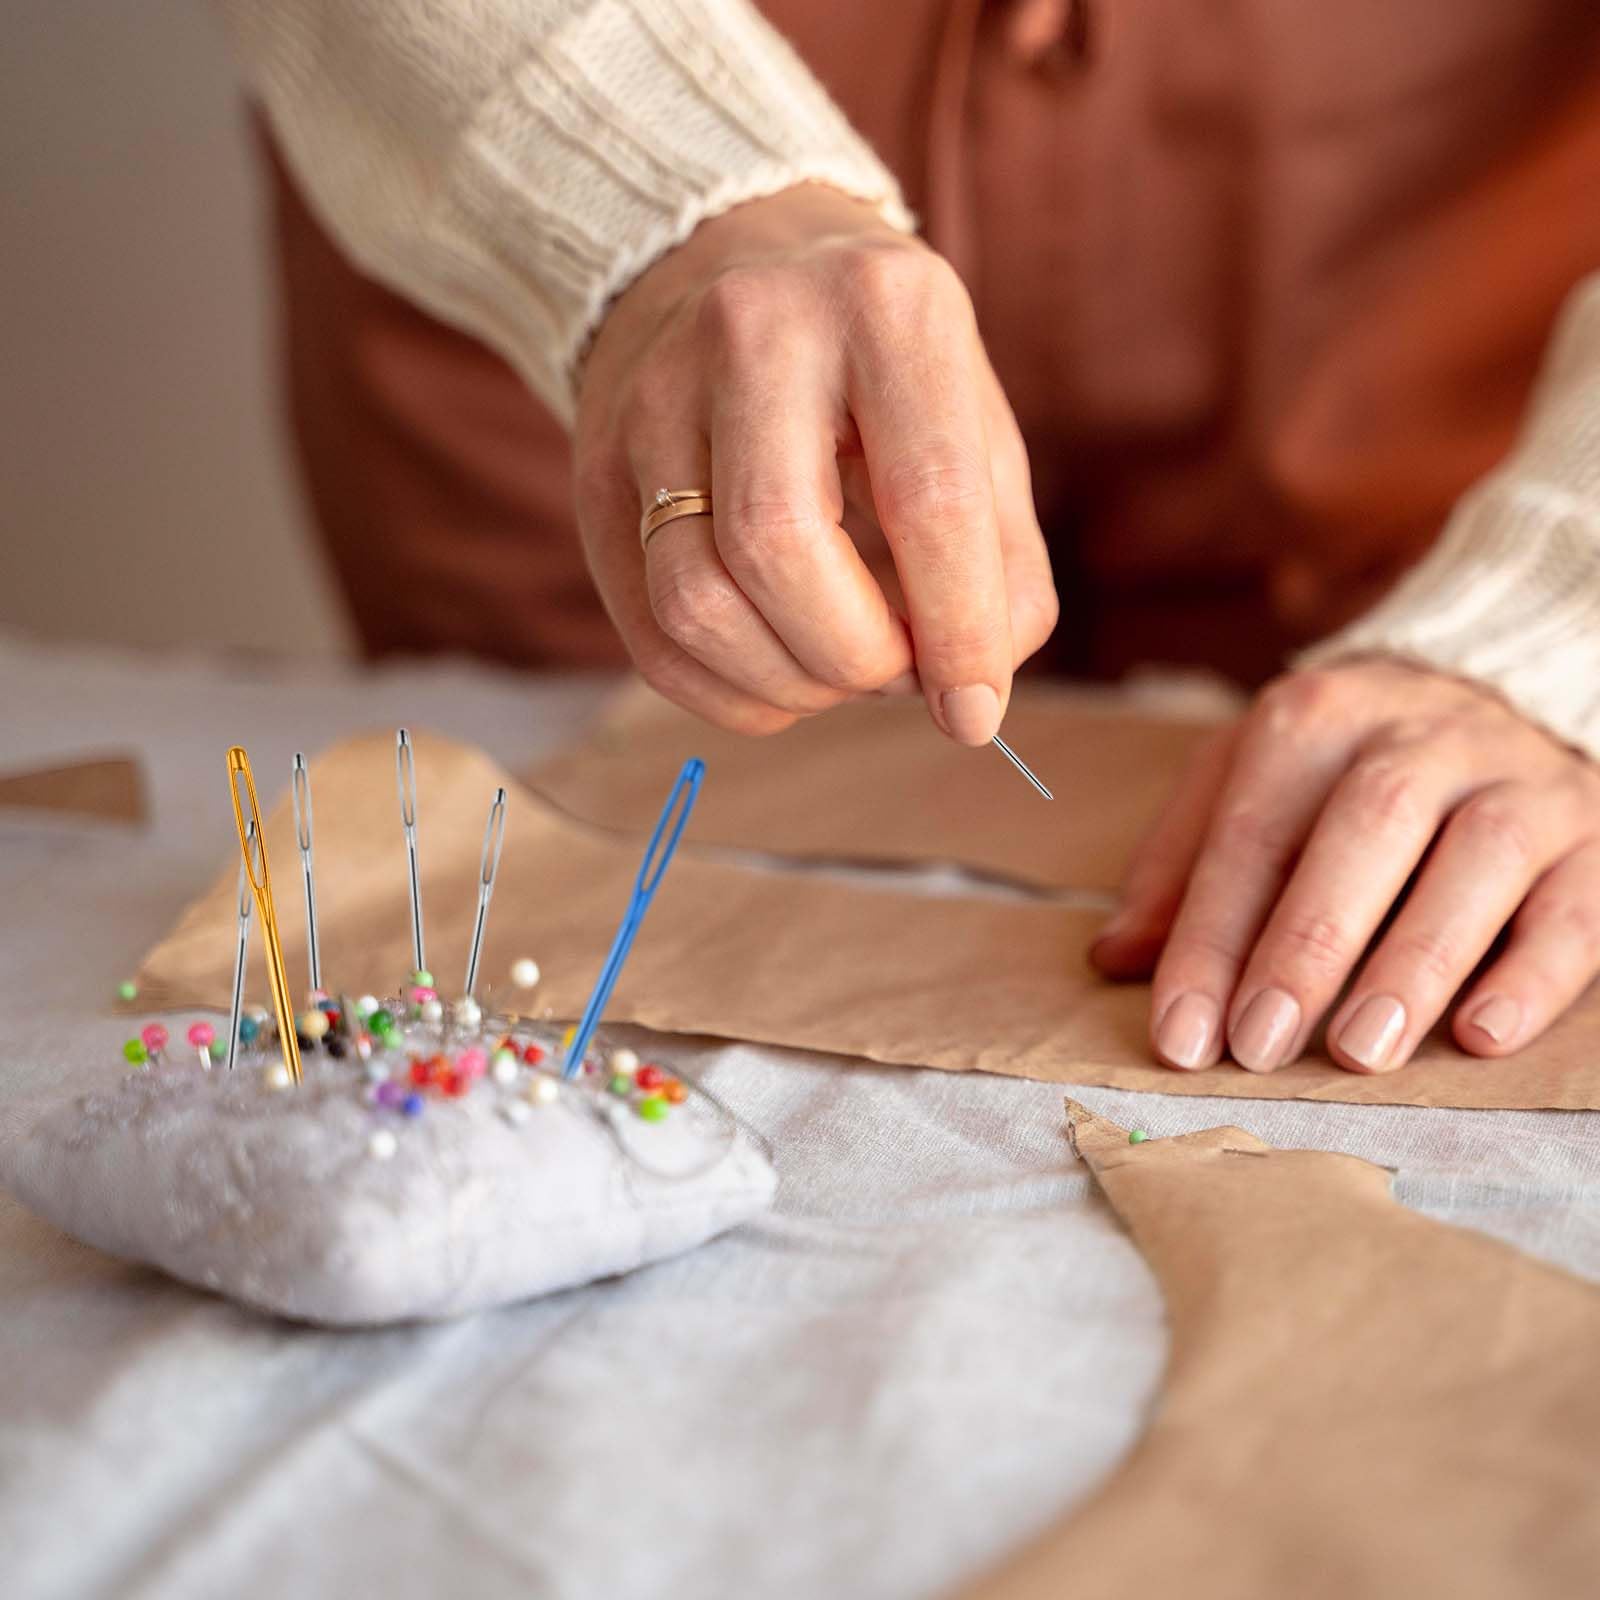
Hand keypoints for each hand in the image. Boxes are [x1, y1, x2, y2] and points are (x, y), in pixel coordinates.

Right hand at [572, 183, 1056, 742]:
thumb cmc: (881, 372)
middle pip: (780, 550)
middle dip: (855, 657)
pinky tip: (779, 674)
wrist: (731, 265)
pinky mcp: (595, 473)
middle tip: (896, 671)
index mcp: (883, 306)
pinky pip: (650, 639)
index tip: (974, 711)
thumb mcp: (973, 428)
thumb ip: (1001, 562)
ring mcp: (652, 400)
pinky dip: (729, 695)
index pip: (926, 499)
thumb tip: (970, 698)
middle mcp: (752, 334)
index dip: (958, 631)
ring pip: (695, 604)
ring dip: (786, 684)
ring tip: (839, 666)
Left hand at [1092, 660, 1599, 1071]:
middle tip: (1259, 1045)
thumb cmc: (1343, 763)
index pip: (1253, 831)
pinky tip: (1481, 1035)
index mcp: (1317, 715)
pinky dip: (1533, 973)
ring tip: (1358, 1052)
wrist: (1499, 686)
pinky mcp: (1596, 830)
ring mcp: (1521, 776)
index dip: (1211, 938)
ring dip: (1414, 962)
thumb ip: (1183, 864)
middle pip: (1368, 828)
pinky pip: (1576, 901)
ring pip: (1478, 858)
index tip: (1180, 1034)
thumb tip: (1116, 957)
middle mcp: (1423, 732)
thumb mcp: (1248, 782)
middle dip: (1307, 944)